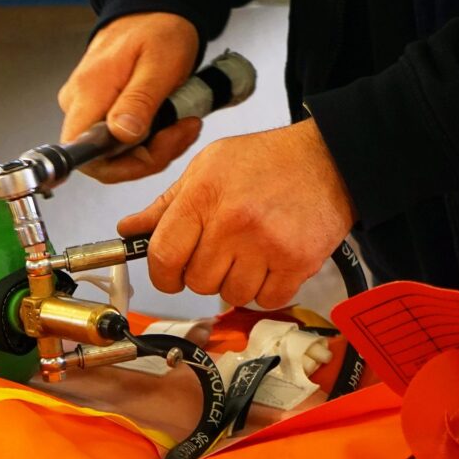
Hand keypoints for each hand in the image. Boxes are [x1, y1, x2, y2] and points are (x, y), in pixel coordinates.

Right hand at [58, 12, 202, 182]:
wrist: (155, 9)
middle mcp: (79, 103)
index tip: (156, 152)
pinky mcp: (101, 108)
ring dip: (156, 146)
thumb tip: (120, 135)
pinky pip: (123, 139)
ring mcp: (89, 106)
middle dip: (150, 156)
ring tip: (184, 120)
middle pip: (105, 159)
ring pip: (117, 152)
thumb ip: (139, 101)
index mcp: (89, 93)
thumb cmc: (159, 30)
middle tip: (184, 129)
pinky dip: (152, 138)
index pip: (84, 156)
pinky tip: (172, 119)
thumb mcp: (160, 64)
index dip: (121, 168)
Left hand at [118, 119, 356, 308]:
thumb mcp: (207, 167)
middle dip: (203, 274)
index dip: (162, 274)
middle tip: (220, 252)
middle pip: (197, 282)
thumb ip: (166, 204)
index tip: (169, 274)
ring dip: (235, 283)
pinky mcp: (297, 263)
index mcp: (203, 196)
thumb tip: (128, 230)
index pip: (163, 256)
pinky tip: (270, 263)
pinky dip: (265, 289)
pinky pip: (266, 300)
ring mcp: (266, 245)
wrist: (330, 158)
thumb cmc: (266, 161)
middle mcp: (233, 222)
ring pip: (230, 296)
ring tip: (248, 253)